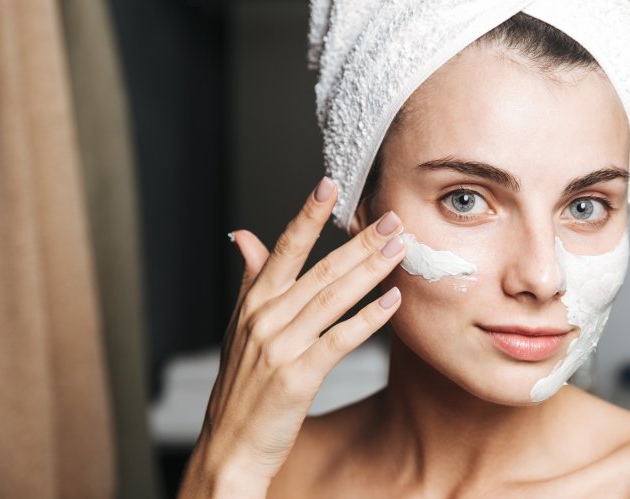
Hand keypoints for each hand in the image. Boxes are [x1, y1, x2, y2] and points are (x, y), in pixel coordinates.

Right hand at [177, 177, 406, 497]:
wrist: (231, 444)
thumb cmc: (241, 386)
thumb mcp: (239, 327)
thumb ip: (250, 279)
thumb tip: (244, 236)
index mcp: (252, 303)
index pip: (284, 249)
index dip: (307, 215)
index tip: (329, 185)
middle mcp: (264, 318)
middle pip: (319, 269)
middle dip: (359, 241)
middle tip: (391, 218)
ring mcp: (280, 346)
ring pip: (333, 298)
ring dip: (370, 270)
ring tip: (399, 249)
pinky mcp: (297, 375)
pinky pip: (340, 339)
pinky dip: (368, 318)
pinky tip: (391, 302)